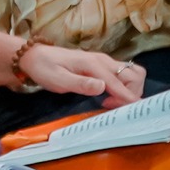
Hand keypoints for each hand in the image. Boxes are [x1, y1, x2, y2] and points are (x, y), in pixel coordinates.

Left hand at [19, 45, 146, 107]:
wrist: (34, 56)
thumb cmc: (44, 69)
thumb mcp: (57, 80)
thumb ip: (80, 84)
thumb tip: (102, 87)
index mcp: (94, 64)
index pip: (121, 83)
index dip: (126, 99)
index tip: (122, 112)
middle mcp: (103, 61)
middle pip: (135, 75)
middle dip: (132, 93)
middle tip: (111, 105)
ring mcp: (104, 61)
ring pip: (132, 74)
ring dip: (129, 89)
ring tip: (110, 102)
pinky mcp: (101, 65)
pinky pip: (122, 75)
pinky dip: (123, 86)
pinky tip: (107, 96)